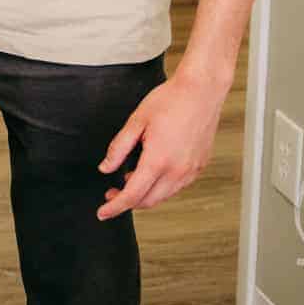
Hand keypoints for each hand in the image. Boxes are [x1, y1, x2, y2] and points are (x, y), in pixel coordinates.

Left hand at [96, 70, 227, 219]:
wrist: (201, 92)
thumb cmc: (169, 101)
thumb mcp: (136, 121)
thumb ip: (118, 148)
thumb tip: (105, 168)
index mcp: (159, 160)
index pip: (133, 195)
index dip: (115, 207)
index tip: (102, 213)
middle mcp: (178, 171)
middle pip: (149, 201)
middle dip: (127, 202)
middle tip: (110, 192)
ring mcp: (191, 170)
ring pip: (164, 195)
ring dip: (145, 194)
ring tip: (128, 178)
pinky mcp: (199, 166)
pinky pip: (176, 185)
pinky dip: (160, 186)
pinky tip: (150, 171)